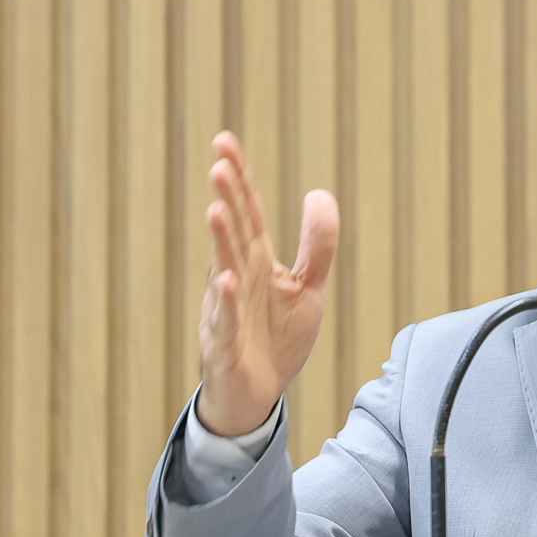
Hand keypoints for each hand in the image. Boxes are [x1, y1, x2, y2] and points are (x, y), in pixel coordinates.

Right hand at [197, 131, 339, 435]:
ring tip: (216, 210)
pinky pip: (227, 321)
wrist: (257, 395)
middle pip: (233, 233)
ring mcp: (227, 310)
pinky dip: (228, 302)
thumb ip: (317, 246)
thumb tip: (319, 193)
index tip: (224, 142)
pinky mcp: (226, 345)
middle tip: (219, 163)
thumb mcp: (308, 289)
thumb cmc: (276, 339)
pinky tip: (228, 281)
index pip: (248, 212)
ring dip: (221, 241)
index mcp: (256, 262)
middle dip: (227, 199)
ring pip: (224, 270)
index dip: (240, 178)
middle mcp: (237, 278)